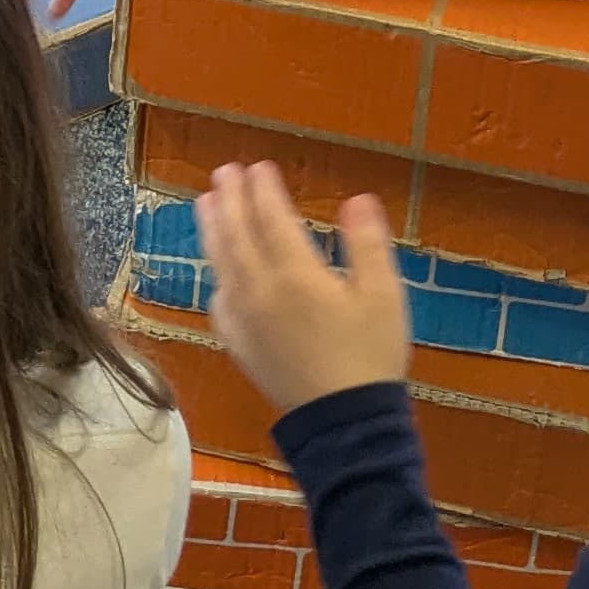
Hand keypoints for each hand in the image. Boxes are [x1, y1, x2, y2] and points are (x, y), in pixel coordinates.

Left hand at [197, 167, 412, 414]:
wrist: (344, 422)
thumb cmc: (370, 355)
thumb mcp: (383, 296)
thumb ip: (368, 244)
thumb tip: (358, 199)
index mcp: (296, 275)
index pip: (271, 219)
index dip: (263, 190)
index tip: (258, 167)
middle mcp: (260, 292)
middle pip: (236, 235)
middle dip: (229, 199)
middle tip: (223, 172)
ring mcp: (244, 320)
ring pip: (220, 264)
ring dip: (212, 229)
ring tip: (205, 203)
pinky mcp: (238, 345)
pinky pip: (218, 300)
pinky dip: (215, 274)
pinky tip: (219, 271)